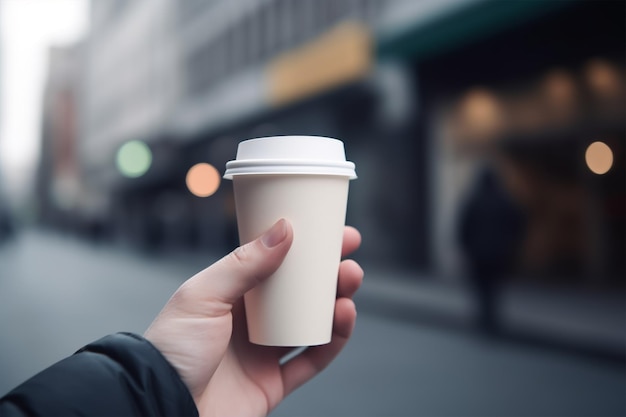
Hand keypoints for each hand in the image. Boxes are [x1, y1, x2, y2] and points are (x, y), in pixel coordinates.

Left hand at [144, 219, 362, 416]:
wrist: (159, 407)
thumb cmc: (171, 349)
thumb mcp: (204, 295)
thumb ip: (244, 264)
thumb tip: (283, 229)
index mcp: (230, 295)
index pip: (274, 263)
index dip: (303, 246)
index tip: (331, 230)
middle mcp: (249, 322)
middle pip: (298, 292)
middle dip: (327, 271)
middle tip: (348, 254)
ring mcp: (262, 353)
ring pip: (311, 322)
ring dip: (336, 300)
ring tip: (350, 281)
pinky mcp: (273, 384)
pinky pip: (312, 360)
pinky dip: (333, 340)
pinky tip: (345, 317)